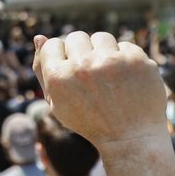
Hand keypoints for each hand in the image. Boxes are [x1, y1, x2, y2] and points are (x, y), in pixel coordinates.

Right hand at [32, 31, 167, 150]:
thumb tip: (39, 37)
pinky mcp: (136, 60)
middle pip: (76, 37)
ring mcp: (111, 62)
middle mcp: (82, 66)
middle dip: (82, 52)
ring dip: (103, 52)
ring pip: (101, 37)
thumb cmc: (89, 120)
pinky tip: (126, 79)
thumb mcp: (56, 101)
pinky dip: (125, 60)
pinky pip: (124, 45)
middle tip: (91, 76)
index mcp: (58, 77)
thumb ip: (42, 69)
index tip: (71, 72)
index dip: (60, 57)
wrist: (131, 138)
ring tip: (109, 74)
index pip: (52, 44)